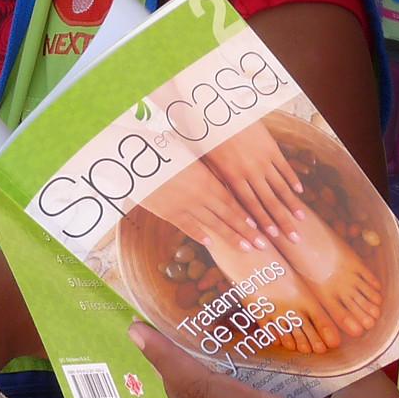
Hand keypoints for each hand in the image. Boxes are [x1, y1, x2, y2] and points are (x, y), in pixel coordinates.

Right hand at [146, 158, 269, 254]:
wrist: (136, 156)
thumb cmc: (165, 149)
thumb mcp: (191, 155)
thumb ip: (206, 166)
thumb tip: (220, 167)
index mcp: (207, 179)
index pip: (232, 201)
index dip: (247, 215)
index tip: (260, 225)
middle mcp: (199, 195)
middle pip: (228, 217)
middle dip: (246, 232)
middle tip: (262, 245)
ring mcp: (184, 206)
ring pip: (211, 225)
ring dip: (230, 238)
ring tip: (245, 248)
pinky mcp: (167, 212)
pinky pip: (186, 226)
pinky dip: (198, 234)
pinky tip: (209, 244)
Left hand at [201, 123, 308, 240]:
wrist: (219, 107)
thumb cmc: (207, 136)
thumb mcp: (208, 162)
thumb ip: (219, 181)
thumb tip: (222, 200)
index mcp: (233, 177)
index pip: (250, 206)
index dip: (261, 222)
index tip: (271, 238)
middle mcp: (251, 171)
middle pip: (269, 201)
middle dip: (282, 222)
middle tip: (294, 238)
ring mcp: (263, 159)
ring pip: (280, 186)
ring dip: (291, 205)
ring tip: (301, 220)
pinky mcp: (271, 147)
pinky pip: (284, 167)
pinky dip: (292, 180)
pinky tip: (299, 192)